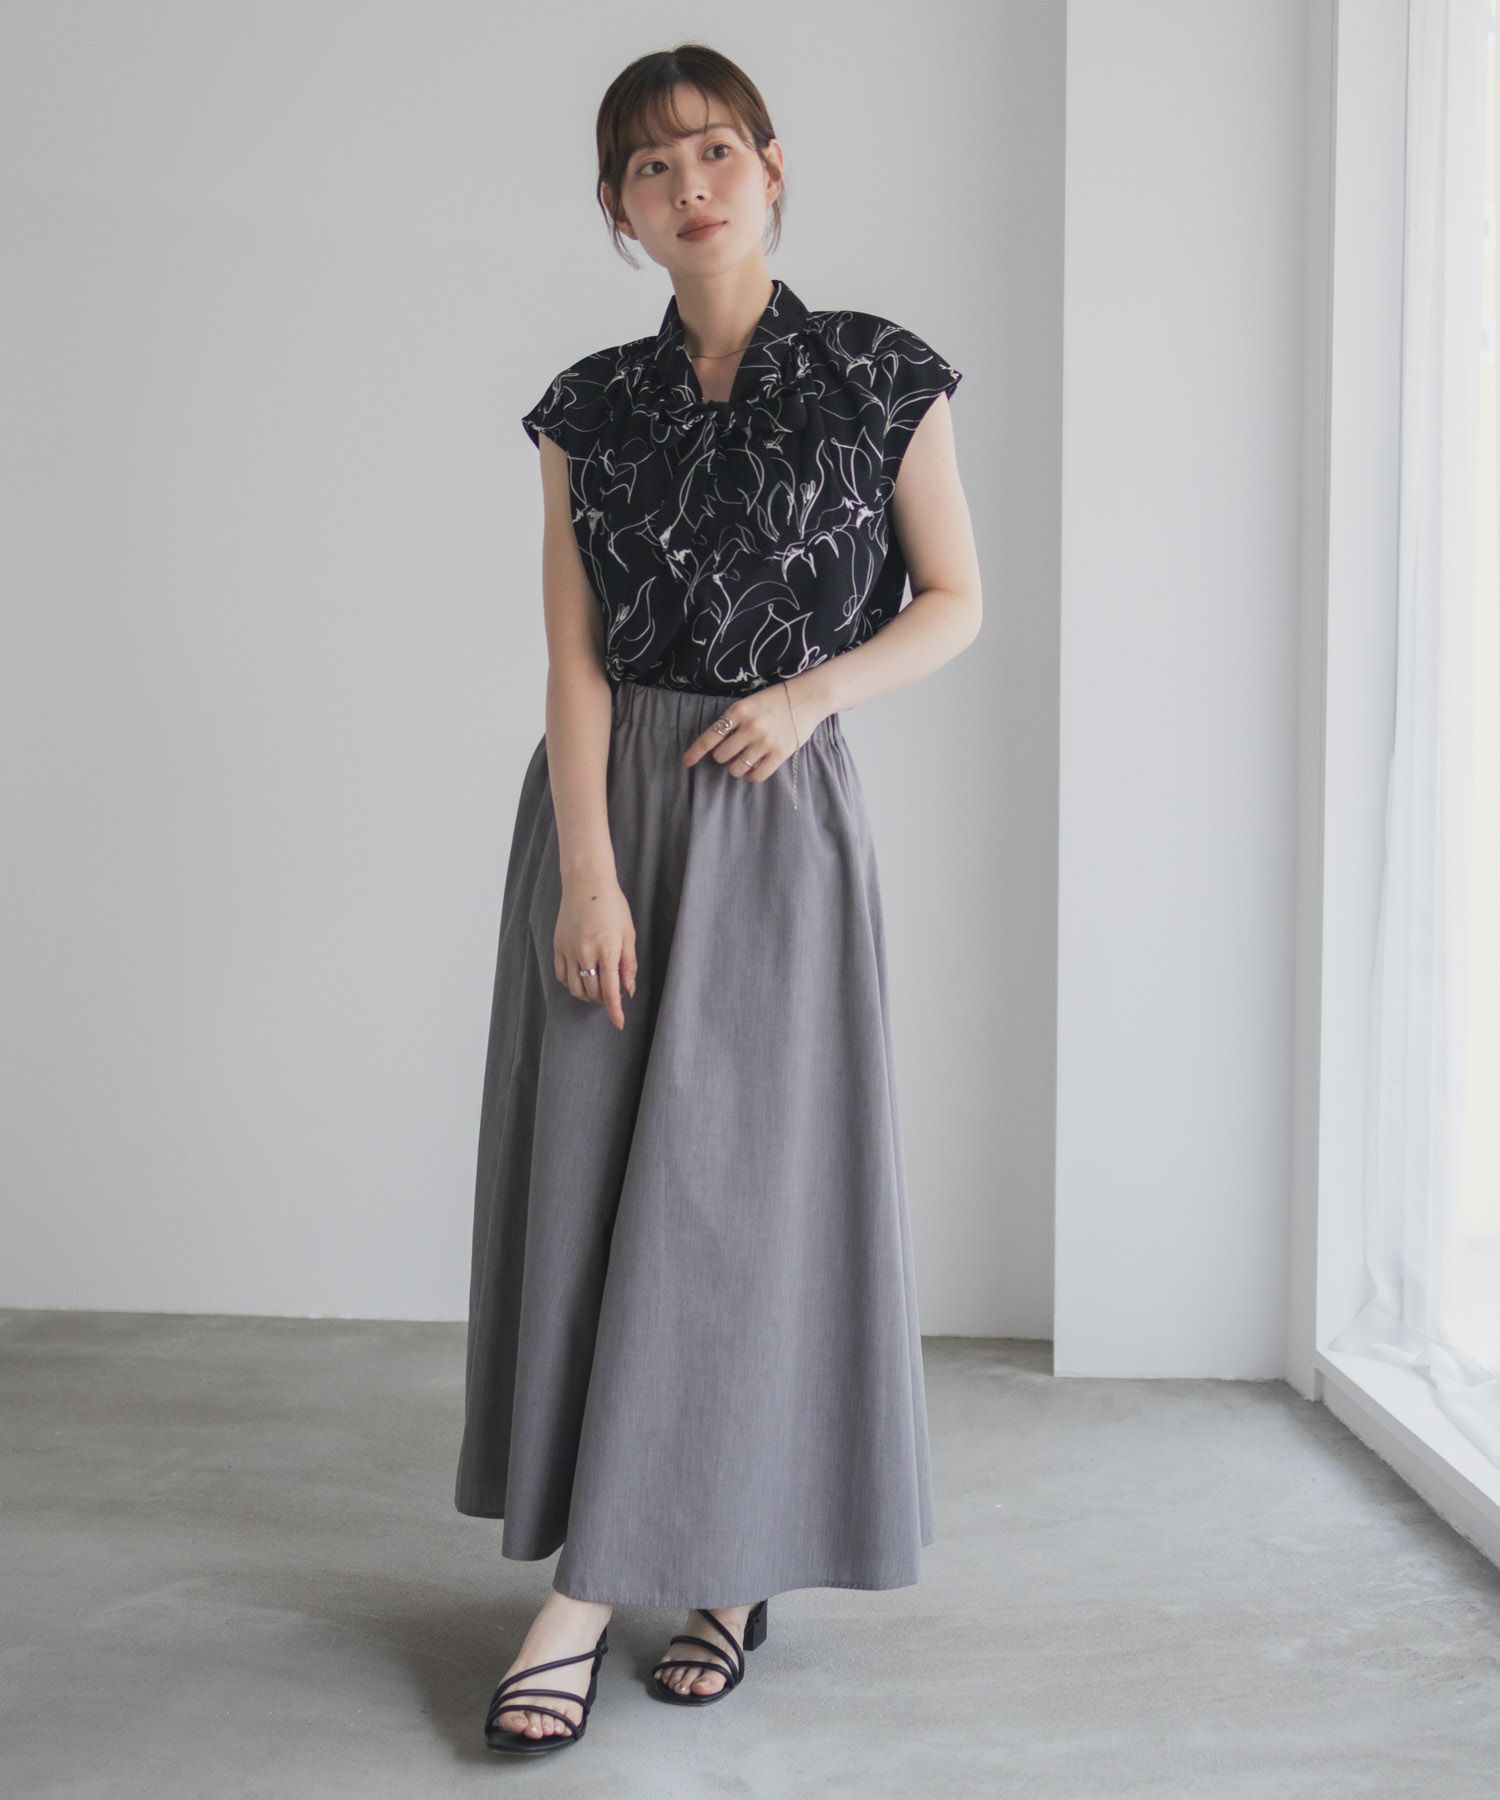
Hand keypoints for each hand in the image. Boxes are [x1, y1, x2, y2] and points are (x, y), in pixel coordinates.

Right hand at [554, 874, 636, 1029]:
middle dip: (604, 1000)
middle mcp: (586, 952)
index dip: (615, 1010)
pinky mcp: (557, 946)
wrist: (586, 883)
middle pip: (593, 992)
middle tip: (612, 996)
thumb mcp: (628, 933)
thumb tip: (628, 990)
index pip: (611, 990)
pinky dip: (572, 984)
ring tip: (597, 990)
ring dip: (588, 995)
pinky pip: (562, 976)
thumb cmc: (612, 905)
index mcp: (607, 949)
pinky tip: (581, 979)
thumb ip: (629, 963)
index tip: (619, 1024)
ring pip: (576, 988)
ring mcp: (569, 950)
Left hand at [680, 682, 813, 782]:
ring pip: (737, 769)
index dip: (696, 751)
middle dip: (723, 757)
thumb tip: (715, 746)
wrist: (806, 698)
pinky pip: (757, 776)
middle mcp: (750, 727)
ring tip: (744, 760)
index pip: (711, 736)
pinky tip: (754, 768)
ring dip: (736, 768)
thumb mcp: (748, 704)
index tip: (686, 762)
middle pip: (722, 756)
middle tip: (733, 751)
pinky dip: (751, 776)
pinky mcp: (780, 753)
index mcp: (739, 711)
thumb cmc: (774, 701)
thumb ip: (732, 721)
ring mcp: (765, 741)